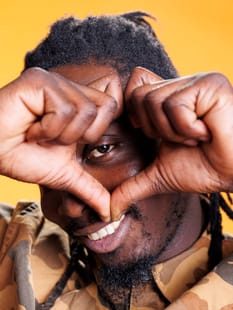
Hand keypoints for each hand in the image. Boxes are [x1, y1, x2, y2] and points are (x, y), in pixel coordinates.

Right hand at [0, 68, 122, 220]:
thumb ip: (90, 188)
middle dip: (80, 136)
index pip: (112, 105)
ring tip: (39, 134)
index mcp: (77, 102)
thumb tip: (110, 212)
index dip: (96, 130)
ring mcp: (54, 81)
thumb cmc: (23, 157)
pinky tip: (29, 129)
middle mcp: (68, 86)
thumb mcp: (65, 174)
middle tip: (53, 139)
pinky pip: (63, 110)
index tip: (67, 141)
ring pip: (85, 111)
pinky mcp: (39, 80)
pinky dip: (47, 130)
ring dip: (61, 134)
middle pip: (106, 108)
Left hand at [111, 67, 232, 218]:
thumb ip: (132, 186)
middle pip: (139, 97)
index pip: (134, 86)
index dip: (137, 113)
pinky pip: (176, 106)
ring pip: (154, 101)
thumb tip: (110, 210)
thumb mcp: (159, 176)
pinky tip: (207, 132)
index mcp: (169, 99)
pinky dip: (187, 129)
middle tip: (184, 140)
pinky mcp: (209, 84)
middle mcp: (181, 85)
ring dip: (174, 131)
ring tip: (197, 137)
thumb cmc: (204, 169)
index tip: (155, 134)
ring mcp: (195, 81)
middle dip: (157, 130)